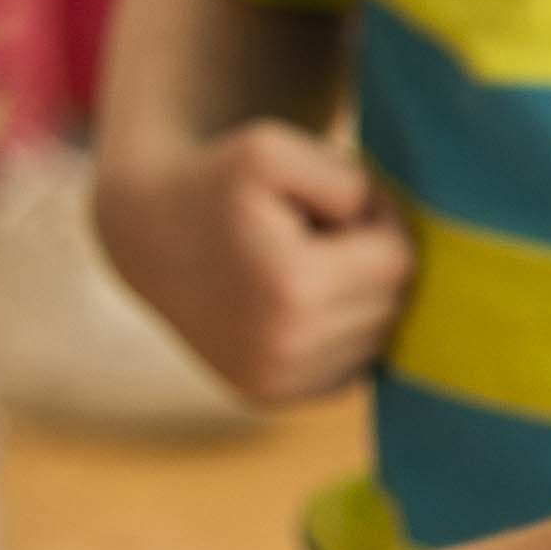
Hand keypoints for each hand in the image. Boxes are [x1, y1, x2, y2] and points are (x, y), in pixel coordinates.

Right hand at [90, 117, 408, 407]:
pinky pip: (351, 367)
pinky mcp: (268, 399)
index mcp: (294, 291)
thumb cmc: (221, 182)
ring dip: (355, 297)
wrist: (150, 232)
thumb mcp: (276, 150)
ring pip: (377, 338)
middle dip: (369, 259)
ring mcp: (273, 385)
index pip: (401, 260)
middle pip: (393, 304)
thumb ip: (350, 184)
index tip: (331, 201)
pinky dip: (338, 333)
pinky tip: (294, 302)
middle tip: (312, 231)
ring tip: (300, 264)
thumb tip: (396, 253)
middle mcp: (284, 353)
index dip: (379, 218)